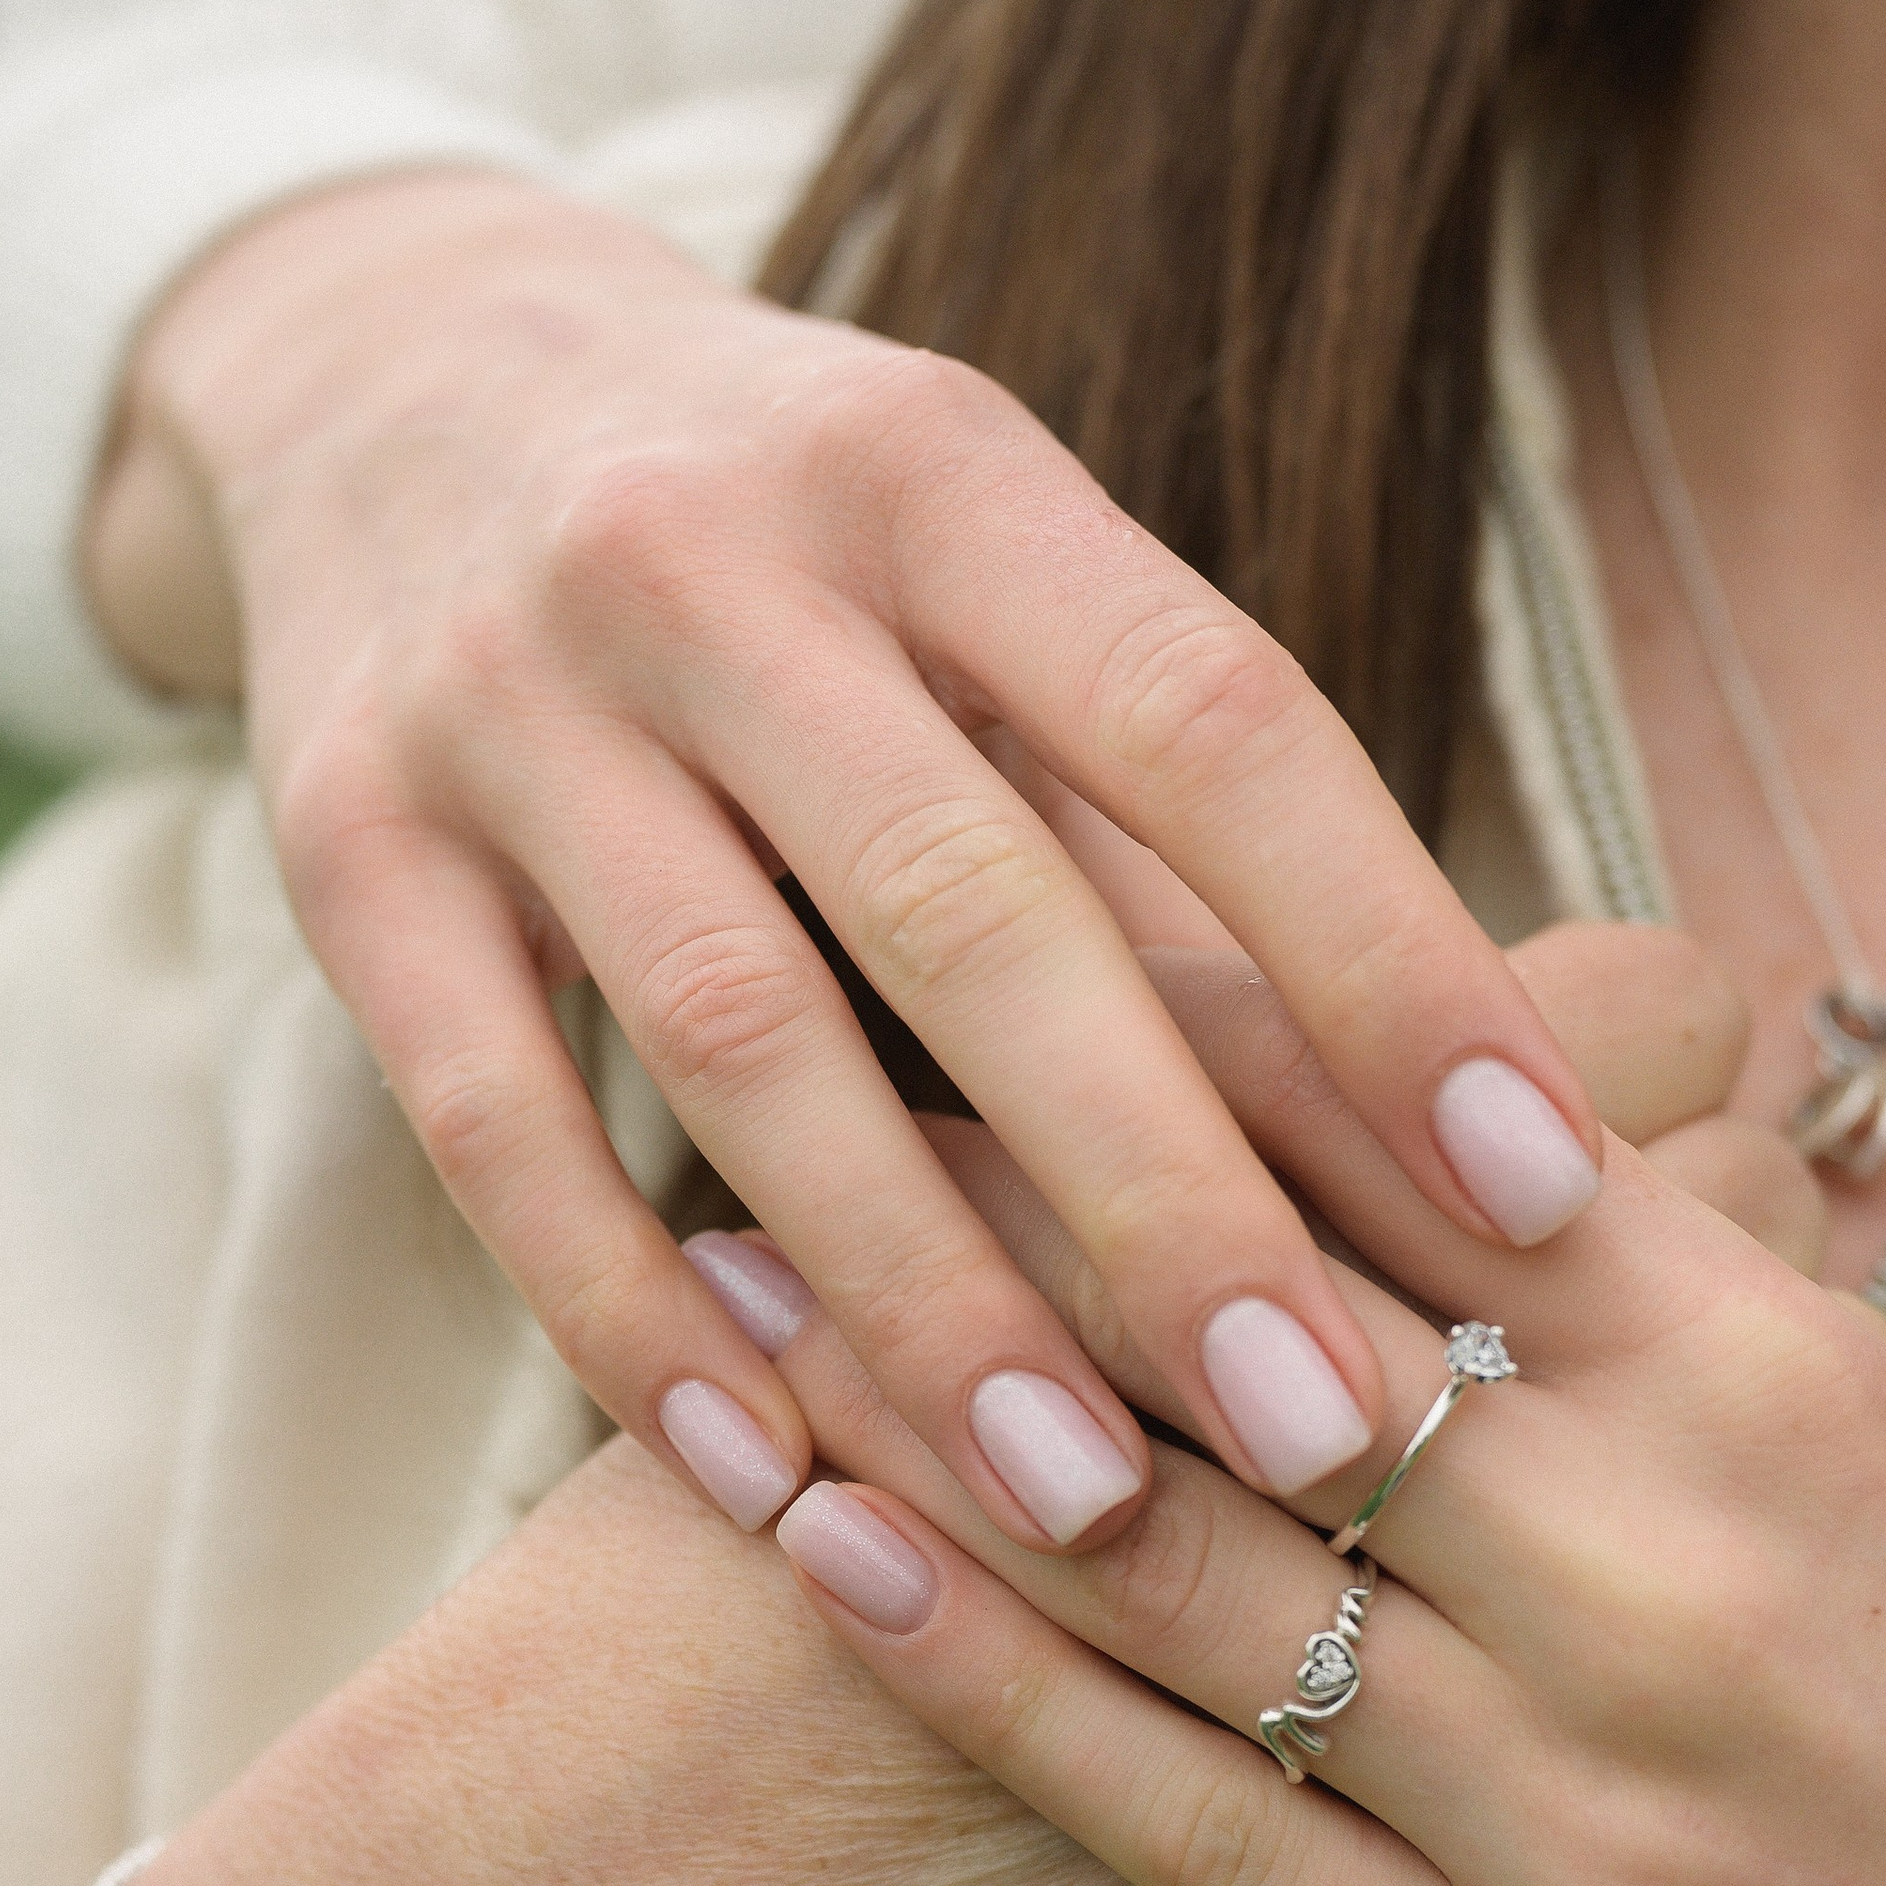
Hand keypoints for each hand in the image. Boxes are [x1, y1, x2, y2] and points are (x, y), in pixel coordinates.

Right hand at [85, 170, 1604, 1560]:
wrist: (393, 373)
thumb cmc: (798, 537)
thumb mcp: (982, 562)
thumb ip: (1163, 788)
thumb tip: (1476, 1089)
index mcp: (936, 465)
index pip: (1203, 715)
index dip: (1387, 954)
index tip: (1542, 1192)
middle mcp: (706, 558)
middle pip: (968, 905)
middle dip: (1163, 1189)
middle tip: (1327, 1428)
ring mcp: (502, 705)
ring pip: (735, 1045)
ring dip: (922, 1299)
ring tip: (1083, 1511)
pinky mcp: (343, 853)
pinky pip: (495, 1132)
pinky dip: (639, 1322)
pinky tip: (778, 1491)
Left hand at [743, 1099, 1885, 1885]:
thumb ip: (1666, 1309)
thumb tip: (1444, 1129)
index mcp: (1777, 1386)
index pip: (1417, 1128)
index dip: (1165, 1010)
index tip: (972, 908)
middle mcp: (1662, 1570)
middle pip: (1249, 1311)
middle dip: (983, 1176)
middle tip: (753, 1049)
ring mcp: (1576, 1811)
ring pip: (1181, 1555)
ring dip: (922, 1401)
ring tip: (722, 1287)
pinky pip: (1191, 1818)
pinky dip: (987, 1677)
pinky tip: (824, 1555)